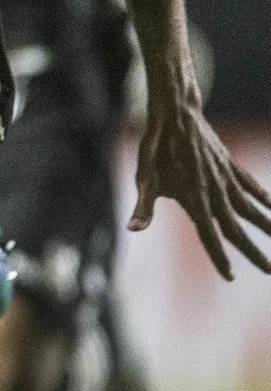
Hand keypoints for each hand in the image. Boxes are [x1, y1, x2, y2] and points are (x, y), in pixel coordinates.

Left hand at [132, 95, 270, 278]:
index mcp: (194, 199)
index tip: (229, 276)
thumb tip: (133, 229)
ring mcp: (226, 179)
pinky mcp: (230, 166)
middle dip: (252, 251)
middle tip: (268, 271)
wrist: (175, 114)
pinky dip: (264, 197)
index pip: (209, 235)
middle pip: (236, 228)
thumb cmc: (155, 148)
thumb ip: (143, 207)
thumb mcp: (144, 178)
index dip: (218, 256)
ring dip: (267, 226)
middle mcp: (215, 192)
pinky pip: (251, 185)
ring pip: (251, 209)